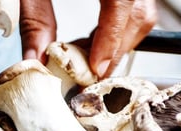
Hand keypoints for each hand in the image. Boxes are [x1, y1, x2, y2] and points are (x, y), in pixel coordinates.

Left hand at [17, 0, 156, 77]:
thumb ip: (35, 17)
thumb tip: (37, 61)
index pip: (120, 2)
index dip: (110, 39)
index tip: (96, 68)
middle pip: (139, 12)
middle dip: (116, 48)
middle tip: (89, 73)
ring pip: (144, 10)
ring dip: (120, 40)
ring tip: (89, 56)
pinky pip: (137, 3)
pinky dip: (120, 25)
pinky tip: (96, 37)